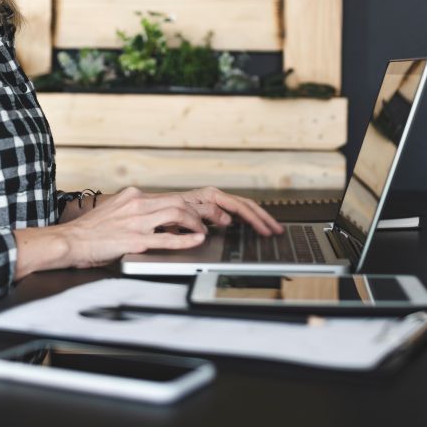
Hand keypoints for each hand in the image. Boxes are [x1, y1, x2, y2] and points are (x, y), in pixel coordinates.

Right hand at [52, 186, 208, 268]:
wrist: (69, 241)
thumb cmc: (89, 231)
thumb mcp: (115, 211)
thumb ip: (135, 211)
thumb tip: (156, 218)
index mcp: (132, 196)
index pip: (169, 196)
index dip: (189, 205)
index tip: (199, 213)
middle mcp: (136, 203)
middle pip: (178, 200)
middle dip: (199, 211)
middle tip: (210, 221)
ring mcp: (136, 221)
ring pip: (176, 213)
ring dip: (194, 222)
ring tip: (202, 231)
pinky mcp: (134, 239)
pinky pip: (166, 237)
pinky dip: (185, 239)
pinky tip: (196, 240)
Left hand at [169, 186, 284, 235]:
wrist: (149, 210)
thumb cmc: (164, 211)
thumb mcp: (184, 213)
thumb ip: (205, 214)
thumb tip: (228, 219)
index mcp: (209, 195)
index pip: (239, 207)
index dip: (255, 219)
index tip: (265, 231)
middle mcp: (212, 196)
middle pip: (245, 205)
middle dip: (263, 218)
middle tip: (277, 230)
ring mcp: (212, 201)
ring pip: (241, 207)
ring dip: (257, 218)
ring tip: (271, 228)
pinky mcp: (210, 208)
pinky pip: (233, 211)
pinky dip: (247, 218)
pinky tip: (253, 226)